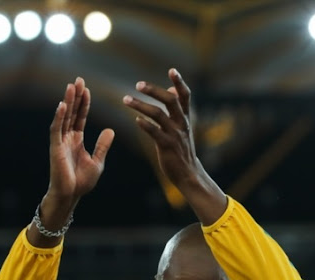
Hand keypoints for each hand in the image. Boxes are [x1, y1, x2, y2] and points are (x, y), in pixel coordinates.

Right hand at [28, 78, 113, 246]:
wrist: (71, 196)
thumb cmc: (82, 182)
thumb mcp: (98, 161)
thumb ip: (102, 145)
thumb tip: (110, 129)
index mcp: (77, 140)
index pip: (80, 117)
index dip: (84, 103)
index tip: (87, 89)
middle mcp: (67, 138)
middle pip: (72, 113)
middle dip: (75, 96)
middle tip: (78, 79)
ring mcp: (60, 142)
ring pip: (64, 117)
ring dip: (67, 102)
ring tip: (71, 86)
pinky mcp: (55, 148)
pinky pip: (56, 129)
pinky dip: (59, 117)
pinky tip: (62, 105)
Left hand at [123, 69, 226, 224]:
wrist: (189, 174)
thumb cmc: (182, 149)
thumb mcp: (182, 127)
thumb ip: (177, 109)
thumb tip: (171, 89)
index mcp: (185, 118)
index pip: (185, 96)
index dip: (179, 82)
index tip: (172, 69)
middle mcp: (181, 124)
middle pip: (170, 100)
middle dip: (154, 90)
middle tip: (138, 84)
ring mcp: (175, 135)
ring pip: (158, 114)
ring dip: (141, 105)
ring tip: (125, 99)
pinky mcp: (167, 147)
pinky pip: (155, 133)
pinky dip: (145, 125)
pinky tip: (136, 121)